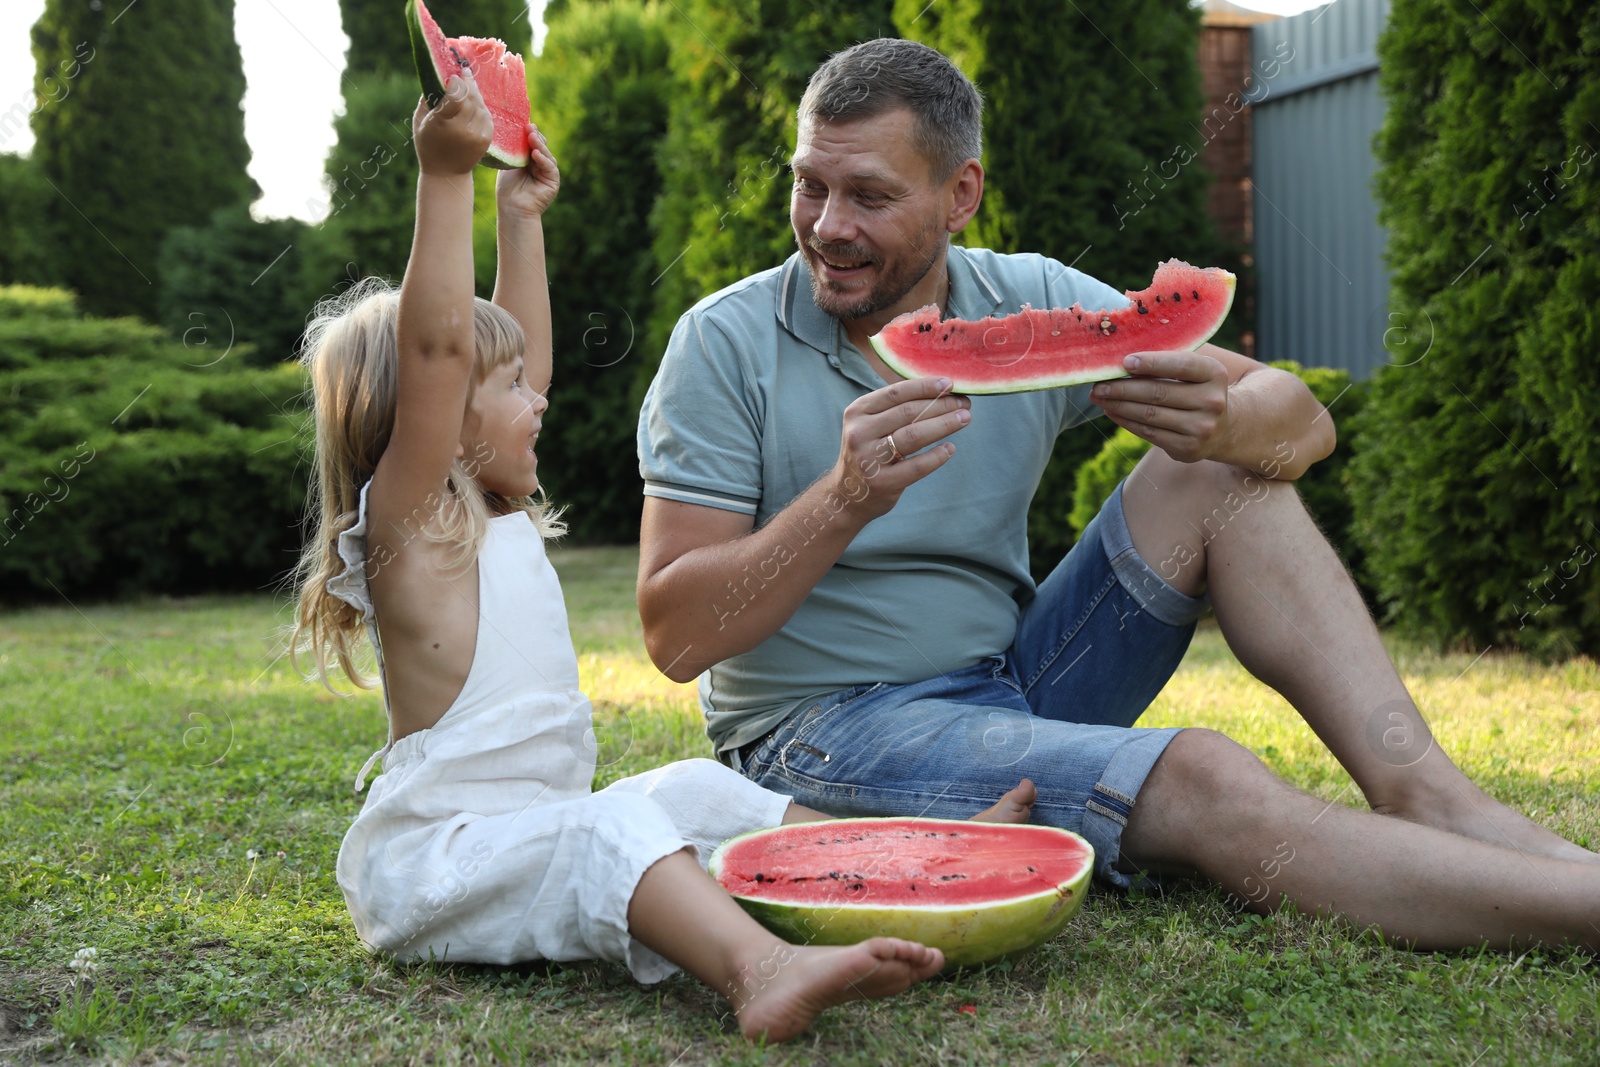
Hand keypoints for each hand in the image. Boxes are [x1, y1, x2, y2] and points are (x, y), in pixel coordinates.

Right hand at [411, 74, 494, 176]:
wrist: (446, 173)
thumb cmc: (428, 143)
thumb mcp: (420, 120)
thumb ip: (428, 99)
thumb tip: (440, 76)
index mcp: (443, 123)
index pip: (456, 94)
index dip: (457, 82)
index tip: (454, 76)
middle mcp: (462, 129)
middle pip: (470, 97)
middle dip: (468, 83)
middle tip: (465, 72)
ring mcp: (476, 135)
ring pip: (480, 105)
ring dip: (475, 93)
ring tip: (469, 85)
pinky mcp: (486, 139)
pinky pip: (487, 115)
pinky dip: (481, 107)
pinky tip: (474, 102)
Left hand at [496, 124, 559, 218]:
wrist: (512, 208)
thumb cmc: (508, 189)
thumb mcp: (509, 164)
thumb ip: (513, 150)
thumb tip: (512, 130)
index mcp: (530, 160)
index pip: (533, 143)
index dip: (529, 134)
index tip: (524, 124)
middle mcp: (540, 165)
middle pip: (541, 146)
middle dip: (535, 136)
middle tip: (528, 127)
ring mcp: (547, 173)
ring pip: (546, 155)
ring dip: (539, 145)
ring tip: (531, 136)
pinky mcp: (553, 181)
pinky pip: (550, 167)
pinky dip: (543, 160)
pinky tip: (536, 154)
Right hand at [834, 377, 969, 519]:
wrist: (847, 495)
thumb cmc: (869, 453)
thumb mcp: (870, 426)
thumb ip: (896, 409)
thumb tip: (940, 391)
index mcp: (858, 412)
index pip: (896, 393)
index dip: (925, 387)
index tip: (949, 384)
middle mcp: (860, 432)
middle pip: (909, 412)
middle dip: (941, 405)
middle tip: (964, 403)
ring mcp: (869, 458)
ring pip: (914, 435)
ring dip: (944, 424)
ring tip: (964, 418)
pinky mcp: (882, 482)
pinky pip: (917, 466)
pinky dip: (937, 456)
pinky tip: (950, 449)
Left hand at [1090, 351, 1230, 462]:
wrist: (1223, 427)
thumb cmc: (1197, 388)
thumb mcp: (1195, 369)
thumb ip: (1169, 358)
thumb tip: (1124, 351)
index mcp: (1214, 374)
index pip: (1181, 365)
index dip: (1152, 363)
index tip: (1125, 362)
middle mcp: (1212, 401)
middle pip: (1158, 393)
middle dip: (1123, 388)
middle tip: (1098, 384)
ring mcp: (1201, 428)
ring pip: (1150, 415)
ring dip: (1119, 405)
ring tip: (1099, 397)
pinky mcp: (1188, 448)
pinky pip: (1149, 433)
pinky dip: (1126, 421)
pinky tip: (1112, 411)